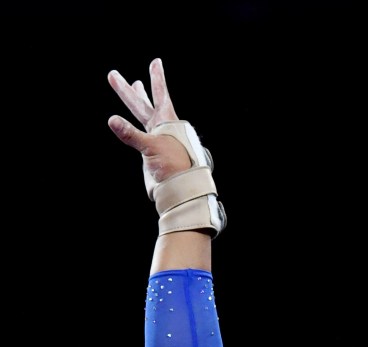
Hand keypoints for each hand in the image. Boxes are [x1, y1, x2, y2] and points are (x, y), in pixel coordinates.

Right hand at [107, 58, 190, 182]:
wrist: (180, 189)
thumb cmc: (174, 167)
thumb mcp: (151, 147)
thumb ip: (131, 134)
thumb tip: (112, 120)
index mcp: (167, 123)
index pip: (161, 95)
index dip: (157, 79)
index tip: (156, 62)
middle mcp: (162, 129)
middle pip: (143, 105)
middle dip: (128, 91)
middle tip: (113, 75)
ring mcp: (158, 140)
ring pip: (144, 116)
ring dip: (137, 103)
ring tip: (135, 87)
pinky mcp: (153, 153)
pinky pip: (140, 136)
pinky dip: (132, 128)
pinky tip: (127, 124)